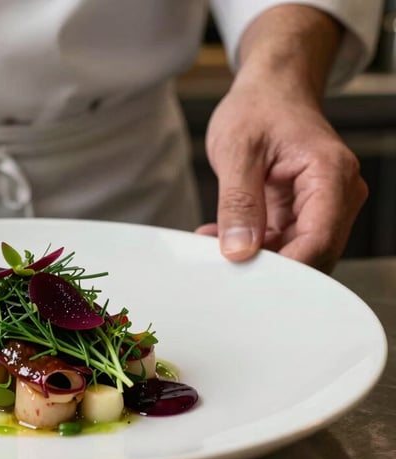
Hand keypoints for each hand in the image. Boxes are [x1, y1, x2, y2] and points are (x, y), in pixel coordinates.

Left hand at [196, 83, 366, 272]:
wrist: (269, 90)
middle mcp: (337, 195)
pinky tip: (220, 236)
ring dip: (254, 256)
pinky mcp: (301, 213)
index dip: (285, 268)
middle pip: (312, 254)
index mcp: (331, 175)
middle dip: (268, 266)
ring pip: (295, 254)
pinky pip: (280, 243)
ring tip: (213, 243)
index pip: (318, 241)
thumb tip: (239, 249)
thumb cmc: (259, 107)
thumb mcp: (238, 151)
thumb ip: (238, 202)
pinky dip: (250, 245)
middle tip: (221, 265)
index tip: (246, 277)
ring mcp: (322, 206)